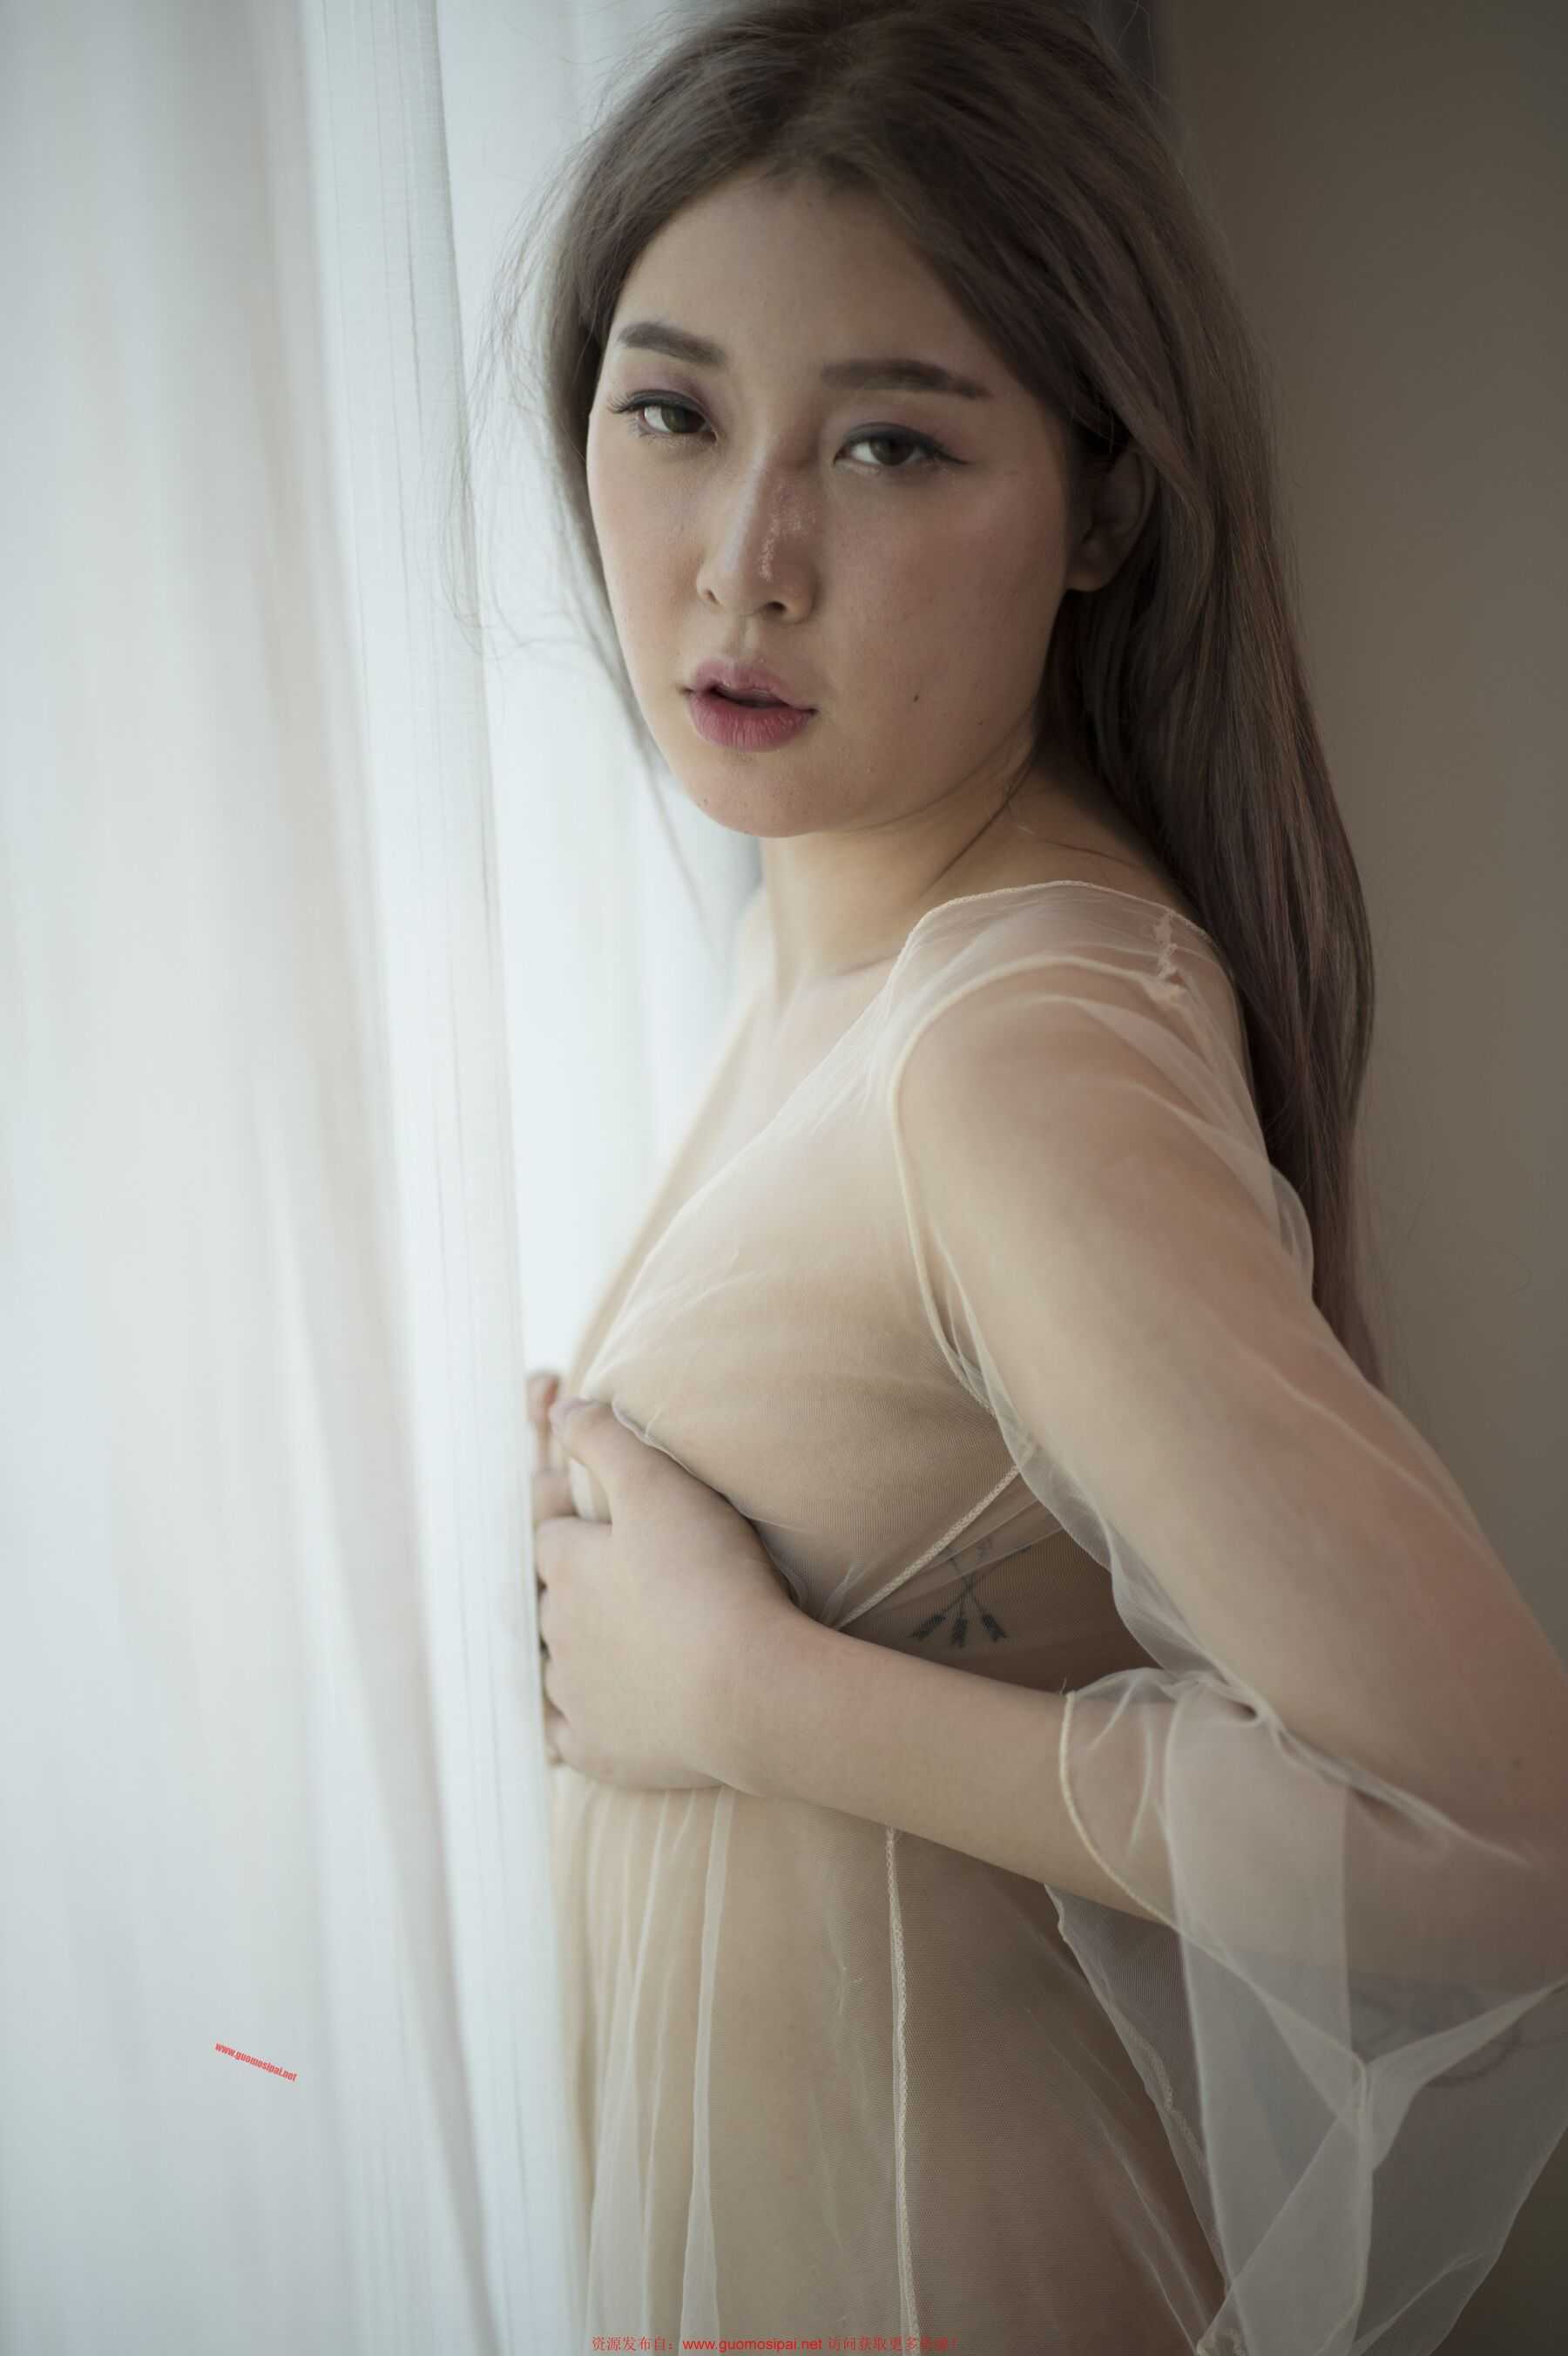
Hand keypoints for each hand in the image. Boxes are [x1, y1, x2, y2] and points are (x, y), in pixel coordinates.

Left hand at [534, 1395, 798, 1790]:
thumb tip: (563, 1410)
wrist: (749, 1690)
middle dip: (573, 1588)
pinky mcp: (598, 1749)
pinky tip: (584, 1721)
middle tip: (621, 1581)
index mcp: (565, 1566)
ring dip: (574, 1654)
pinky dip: (572, 1725)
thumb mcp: (659, 1485)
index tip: (602, 1515)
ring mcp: (574, 1695)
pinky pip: (565, 1738)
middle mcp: (555, 1630)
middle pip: (549, 1601)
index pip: (547, 1534)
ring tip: (614, 1648)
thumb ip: (606, 1440)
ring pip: (554, 1667)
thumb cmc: (709, 1577)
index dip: (572, 1519)